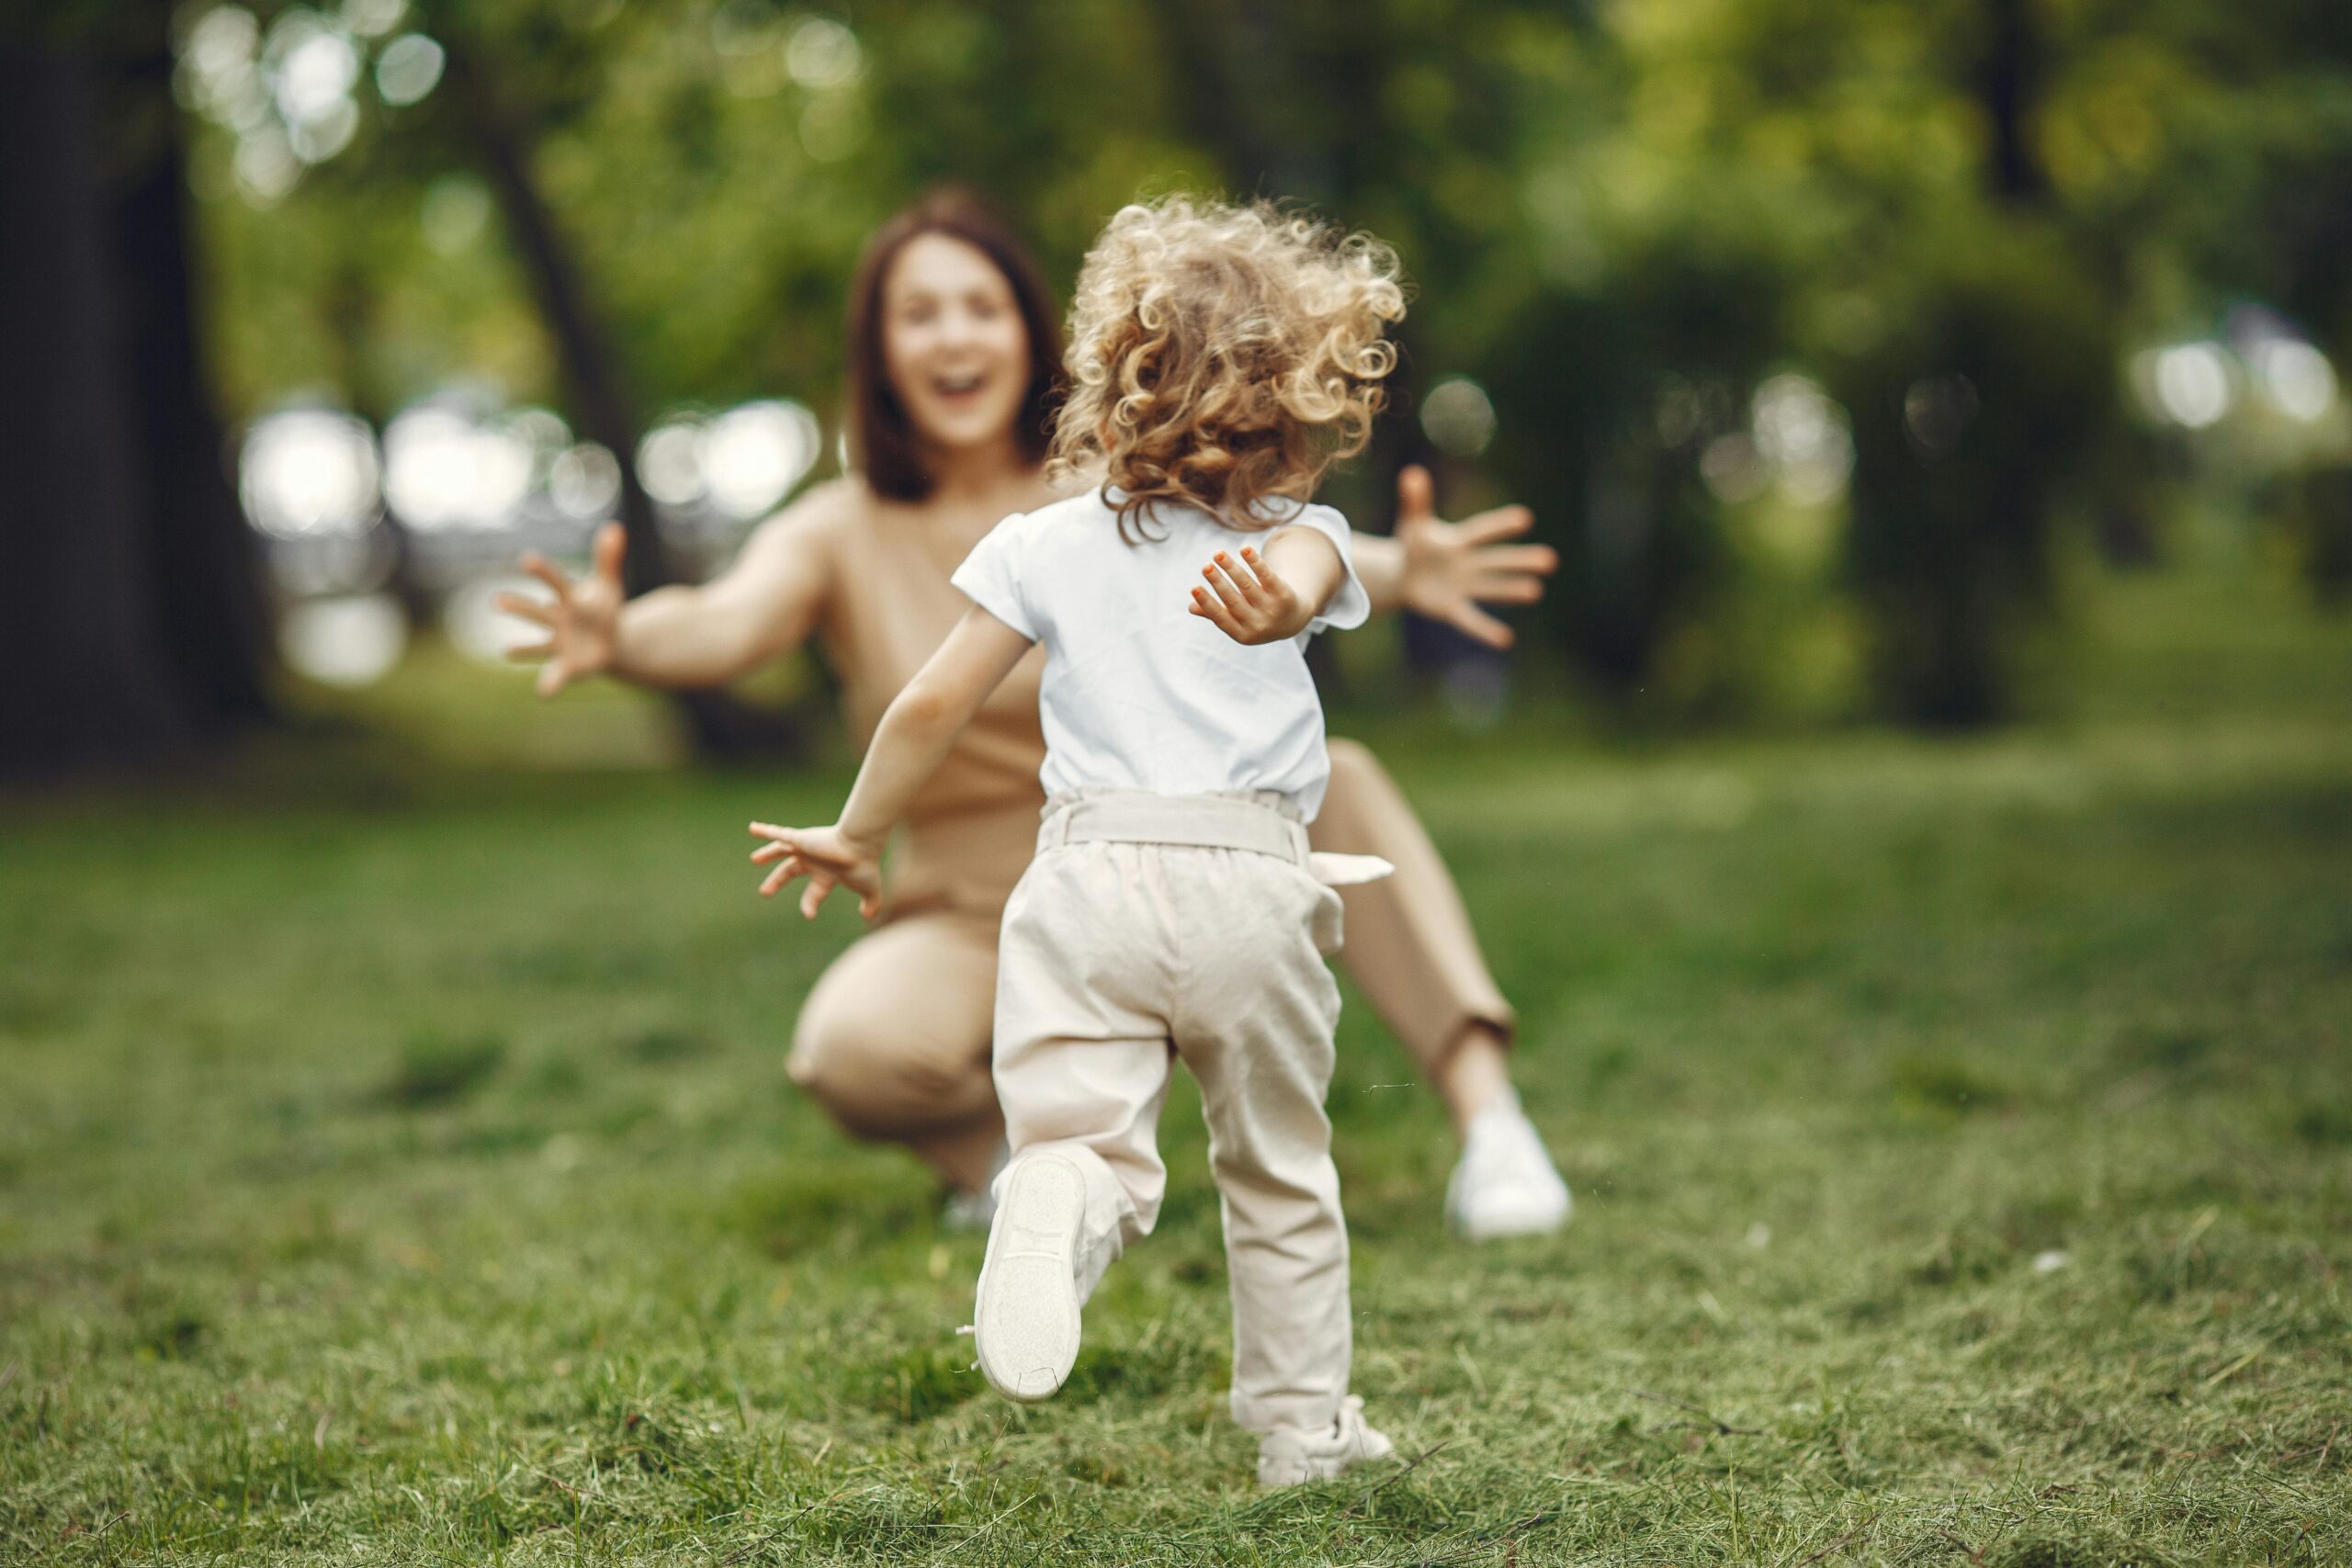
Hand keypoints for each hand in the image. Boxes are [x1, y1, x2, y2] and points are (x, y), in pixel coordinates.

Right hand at [498, 522, 625, 697]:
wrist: (609, 642)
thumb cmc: (603, 609)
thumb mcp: (609, 586)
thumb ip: (608, 559)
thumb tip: (615, 529)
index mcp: (568, 599)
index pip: (555, 582)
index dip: (542, 572)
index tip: (526, 560)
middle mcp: (557, 620)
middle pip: (537, 612)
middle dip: (519, 607)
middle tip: (497, 600)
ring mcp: (558, 643)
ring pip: (537, 645)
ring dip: (522, 648)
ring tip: (506, 650)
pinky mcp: (566, 665)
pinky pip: (556, 675)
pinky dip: (550, 684)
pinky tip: (544, 693)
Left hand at [748, 821, 885, 919]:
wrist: (860, 846)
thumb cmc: (863, 866)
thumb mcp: (869, 890)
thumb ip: (871, 904)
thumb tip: (868, 918)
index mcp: (827, 874)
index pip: (813, 893)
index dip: (809, 906)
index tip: (809, 915)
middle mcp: (814, 860)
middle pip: (790, 871)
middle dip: (777, 881)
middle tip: (764, 893)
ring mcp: (805, 847)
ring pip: (781, 850)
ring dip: (767, 854)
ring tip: (754, 860)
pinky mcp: (800, 839)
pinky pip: (779, 833)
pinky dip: (765, 831)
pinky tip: (752, 829)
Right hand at [1187, 547, 1305, 645]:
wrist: (1293, 619)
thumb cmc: (1256, 618)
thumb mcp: (1238, 622)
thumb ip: (1217, 614)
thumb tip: (1191, 607)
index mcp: (1243, 635)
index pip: (1221, 618)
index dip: (1208, 604)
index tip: (1195, 588)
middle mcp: (1259, 625)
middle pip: (1234, 600)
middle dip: (1218, 582)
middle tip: (1206, 567)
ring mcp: (1273, 610)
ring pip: (1247, 585)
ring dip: (1231, 567)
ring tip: (1217, 554)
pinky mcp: (1285, 595)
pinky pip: (1267, 575)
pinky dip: (1255, 561)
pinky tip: (1244, 549)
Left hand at [1394, 465, 1555, 648]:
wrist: (1404, 575)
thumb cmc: (1415, 546)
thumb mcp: (1413, 524)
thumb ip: (1415, 502)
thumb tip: (1411, 474)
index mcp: (1459, 541)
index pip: (1481, 531)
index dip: (1500, 525)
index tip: (1525, 518)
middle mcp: (1468, 564)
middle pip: (1496, 561)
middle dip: (1520, 561)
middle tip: (1550, 560)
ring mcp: (1463, 587)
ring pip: (1491, 588)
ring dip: (1511, 590)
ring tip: (1536, 591)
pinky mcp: (1453, 608)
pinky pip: (1471, 619)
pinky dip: (1485, 629)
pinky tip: (1506, 640)